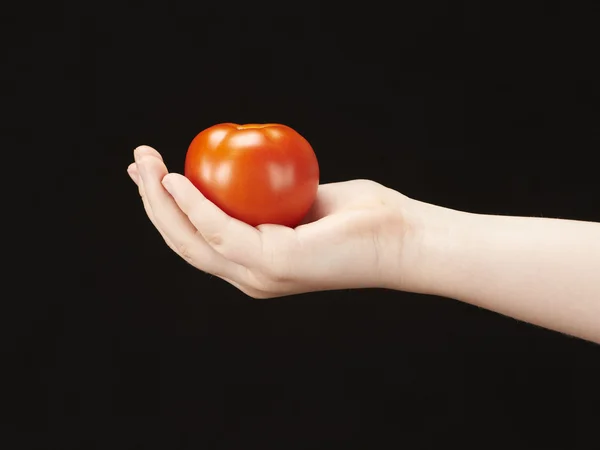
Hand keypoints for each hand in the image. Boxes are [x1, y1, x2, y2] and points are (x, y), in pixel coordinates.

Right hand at [127, 146, 415, 297]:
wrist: (404, 237)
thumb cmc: (361, 217)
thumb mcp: (304, 200)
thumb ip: (272, 196)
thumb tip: (248, 168)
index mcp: (255, 264)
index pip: (197, 238)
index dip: (166, 208)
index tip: (150, 172)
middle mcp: (251, 276)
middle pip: (185, 241)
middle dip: (153, 202)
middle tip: (136, 161)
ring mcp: (260, 275)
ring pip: (192, 238)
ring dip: (161, 200)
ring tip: (144, 163)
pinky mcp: (274, 263)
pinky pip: (220, 229)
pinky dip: (193, 204)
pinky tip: (176, 178)